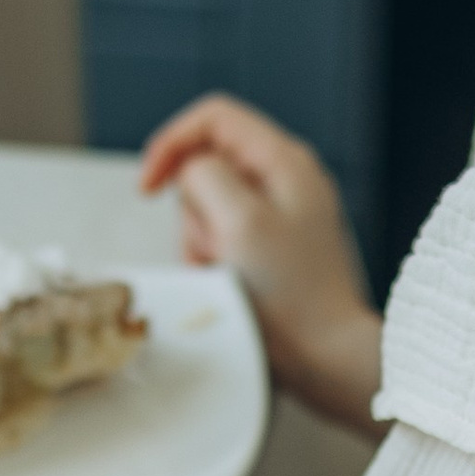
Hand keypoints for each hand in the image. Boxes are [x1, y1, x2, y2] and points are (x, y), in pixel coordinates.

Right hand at [138, 94, 382, 433]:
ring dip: (202, 244)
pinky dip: (214, 264)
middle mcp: (286, 180)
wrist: (327, 358)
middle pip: (205, 167)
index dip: (171, 143)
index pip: (213, 117)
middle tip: (217, 250)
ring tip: (226, 277)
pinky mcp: (272, 248)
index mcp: (285, 160)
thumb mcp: (240, 222)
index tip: (147, 186)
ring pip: (207, 209)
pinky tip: (232, 289)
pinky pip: (221, 241)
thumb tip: (189, 171)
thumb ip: (205, 176)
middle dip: (193, 211)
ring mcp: (280, 215)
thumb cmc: (293, 296)